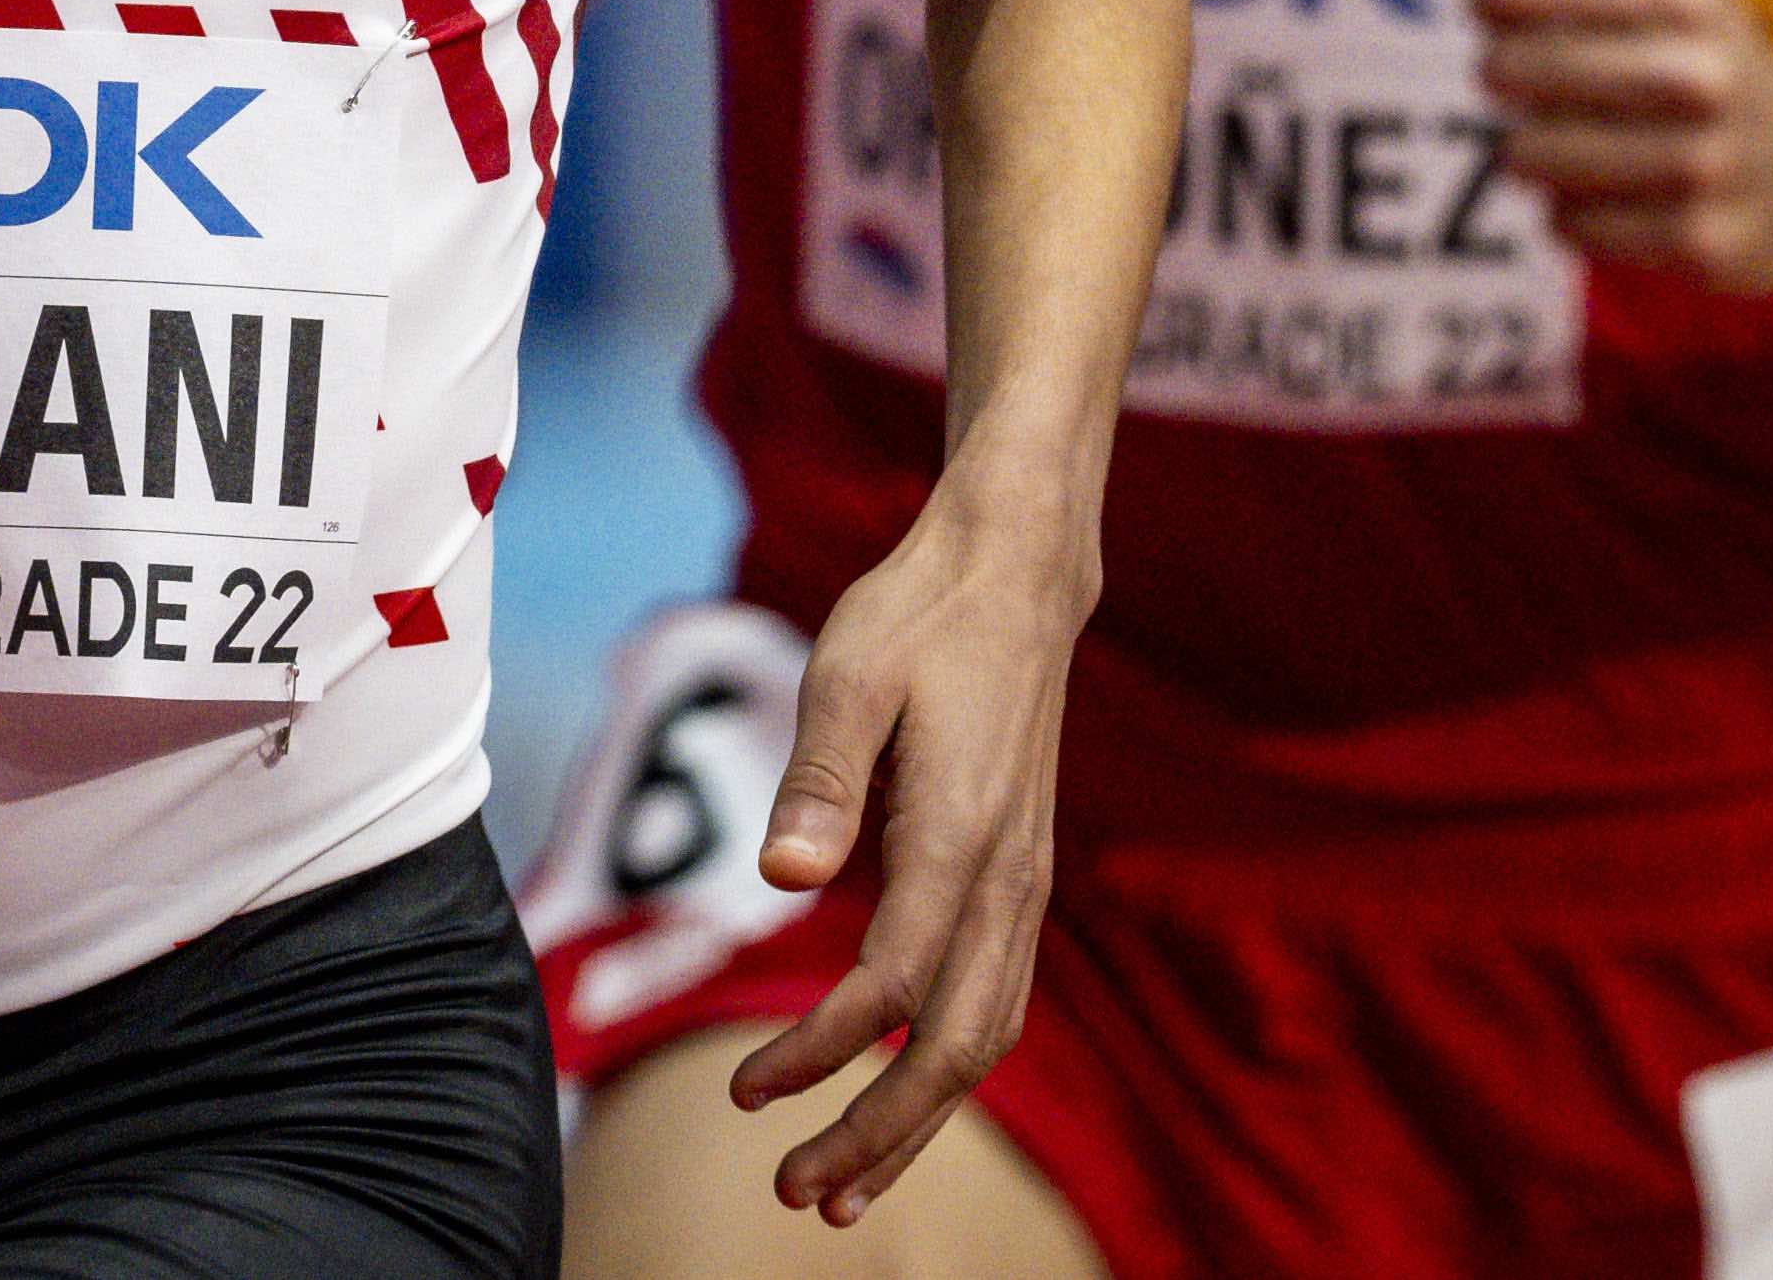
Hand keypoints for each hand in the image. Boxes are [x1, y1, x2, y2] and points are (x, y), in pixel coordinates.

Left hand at [723, 475, 1089, 1224]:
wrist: (1014, 577)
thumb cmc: (918, 617)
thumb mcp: (850, 673)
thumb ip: (820, 780)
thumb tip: (780, 876)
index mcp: (963, 836)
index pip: (893, 985)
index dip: (822, 1051)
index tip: (746, 1092)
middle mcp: (1009, 878)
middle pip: (957, 1049)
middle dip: (879, 1133)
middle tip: (797, 1195)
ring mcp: (1026, 884)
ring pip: (986, 1039)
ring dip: (917, 1120)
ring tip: (841, 1184)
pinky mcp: (1019, 877)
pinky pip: (995, 1000)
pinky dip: (948, 1067)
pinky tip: (897, 1093)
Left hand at [1473, 0, 1772, 291]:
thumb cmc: (1709, 58)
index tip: (1507, 8)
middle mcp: (1706, 75)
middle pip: (1506, 67)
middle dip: (1503, 76)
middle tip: (1534, 83)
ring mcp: (1708, 163)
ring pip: (1526, 154)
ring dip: (1533, 151)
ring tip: (1574, 140)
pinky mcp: (1701, 241)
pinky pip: (1567, 224)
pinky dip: (1573, 213)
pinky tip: (1618, 194)